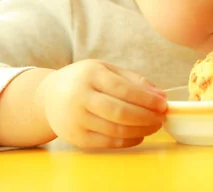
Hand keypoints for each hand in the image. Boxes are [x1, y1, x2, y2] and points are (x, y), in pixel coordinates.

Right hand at [36, 59, 166, 149]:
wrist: (49, 96)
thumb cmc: (84, 80)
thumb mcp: (106, 70)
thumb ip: (133, 80)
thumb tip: (160, 96)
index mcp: (91, 75)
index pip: (124, 89)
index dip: (147, 99)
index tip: (163, 104)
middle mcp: (81, 97)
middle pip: (120, 112)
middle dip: (146, 117)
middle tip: (161, 118)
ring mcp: (76, 119)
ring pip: (115, 130)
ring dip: (141, 130)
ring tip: (154, 126)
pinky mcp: (76, 138)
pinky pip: (107, 143)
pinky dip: (128, 141)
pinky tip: (139, 135)